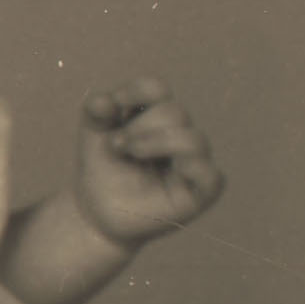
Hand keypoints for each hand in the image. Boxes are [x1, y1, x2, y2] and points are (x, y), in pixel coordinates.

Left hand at [70, 77, 226, 246]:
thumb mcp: (93, 136)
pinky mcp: (199, 194)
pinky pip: (212, 177)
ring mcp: (192, 164)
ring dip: (158, 142)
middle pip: (175, 113)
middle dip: (140, 127)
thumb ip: (95, 112)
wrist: (98, 212)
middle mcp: (179, 135)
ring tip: (132, 153)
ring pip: (195, 140)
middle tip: (115, 145)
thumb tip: (104, 100)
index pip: (158, 90)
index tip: (110, 107)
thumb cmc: (102, 171)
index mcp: (156, 116)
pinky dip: (193, 168)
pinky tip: (169, 171)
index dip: (136, 91)